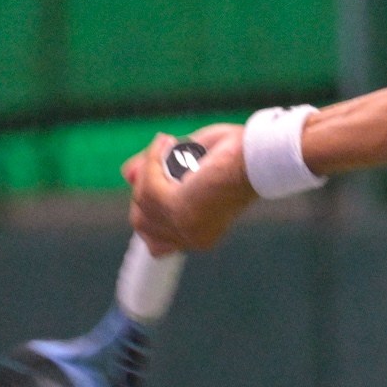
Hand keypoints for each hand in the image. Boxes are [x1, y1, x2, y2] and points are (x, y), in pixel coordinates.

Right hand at [123, 122, 251, 254]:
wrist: (259, 154)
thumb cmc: (235, 155)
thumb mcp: (187, 164)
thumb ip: (157, 173)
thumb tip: (126, 174)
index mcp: (199, 236)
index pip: (156, 243)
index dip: (144, 211)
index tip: (141, 180)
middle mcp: (192, 239)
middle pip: (141, 222)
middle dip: (143, 187)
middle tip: (161, 155)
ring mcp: (184, 227)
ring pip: (141, 201)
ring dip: (149, 169)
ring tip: (169, 144)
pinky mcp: (180, 210)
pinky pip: (148, 186)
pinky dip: (152, 160)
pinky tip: (167, 142)